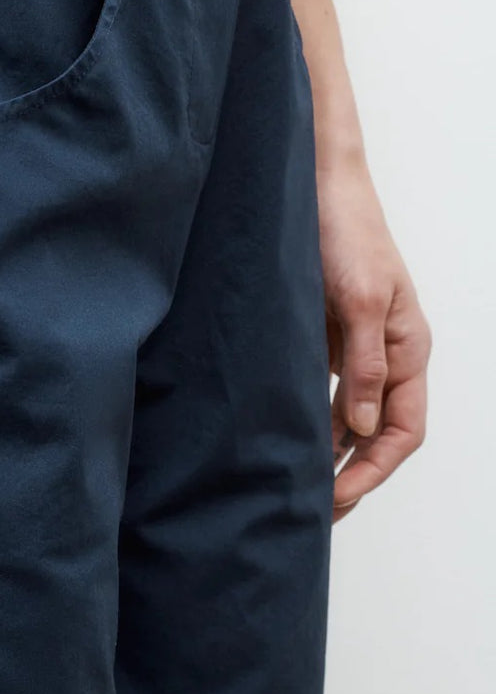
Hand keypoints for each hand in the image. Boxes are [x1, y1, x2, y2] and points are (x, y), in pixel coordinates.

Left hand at [319, 158, 430, 523]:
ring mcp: (355, 343)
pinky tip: (284, 433)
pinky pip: (322, 388)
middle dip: (352, 473)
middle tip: (313, 509)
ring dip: (328, 450)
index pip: (404, 430)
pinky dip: (309, 415)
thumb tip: (363, 430)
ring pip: (350, 413)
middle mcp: (387, 351)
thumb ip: (365, 365)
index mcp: (409, 347)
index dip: (374, 470)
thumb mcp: (359, 299)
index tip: (337, 498)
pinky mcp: (324, 331)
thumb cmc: (344, 232)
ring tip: (296, 483)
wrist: (313, 184)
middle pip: (378, 431)